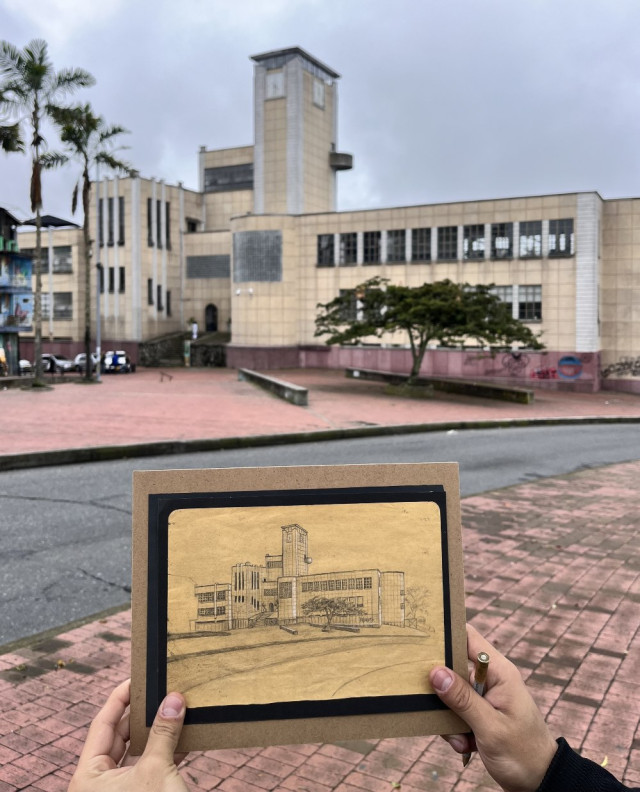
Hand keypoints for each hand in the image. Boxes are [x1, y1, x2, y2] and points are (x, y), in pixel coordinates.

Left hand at [68, 679, 188, 791]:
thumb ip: (163, 732)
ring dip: (159, 734)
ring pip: (138, 751)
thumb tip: (174, 698)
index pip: (102, 724)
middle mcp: (99, 782)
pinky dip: (166, 752)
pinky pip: (150, 766)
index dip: (119, 698)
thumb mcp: (156, 768)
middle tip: (161, 693)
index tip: (136, 679)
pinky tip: (185, 736)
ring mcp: (119, 790)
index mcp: (89, 775)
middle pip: (120, 735)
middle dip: (143, 715)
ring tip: (176, 711)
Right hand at [429, 624, 557, 791]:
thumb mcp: (490, 727)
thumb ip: (463, 699)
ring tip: (461, 738)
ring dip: (450, 716)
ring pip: (452, 693)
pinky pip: (456, 710)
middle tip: (438, 707)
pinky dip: (456, 728)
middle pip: (454, 666)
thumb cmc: (523, 754)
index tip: (422, 642)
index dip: (446, 634)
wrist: (540, 782)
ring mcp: (485, 696)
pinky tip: (466, 745)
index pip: (469, 638)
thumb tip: (436, 672)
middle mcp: (491, 679)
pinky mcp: (480, 712)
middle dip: (442, 689)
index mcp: (499, 672)